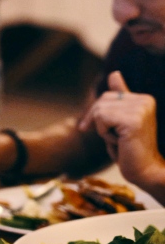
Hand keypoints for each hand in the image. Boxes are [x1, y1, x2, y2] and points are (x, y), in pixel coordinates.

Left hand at [82, 71, 164, 186]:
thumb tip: (114, 73)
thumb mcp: (120, 119)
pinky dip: (104, 133)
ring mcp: (140, 109)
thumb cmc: (130, 148)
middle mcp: (145, 100)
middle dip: (99, 121)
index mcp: (143, 99)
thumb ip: (119, 97)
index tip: (104, 130)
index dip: (98, 115)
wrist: (145, 171)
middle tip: (116, 138)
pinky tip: (121, 142)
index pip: (106, 96)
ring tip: (121, 140)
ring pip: (100, 111)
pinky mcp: (133, 120)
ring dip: (103, 130)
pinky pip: (101, 119)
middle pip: (101, 101)